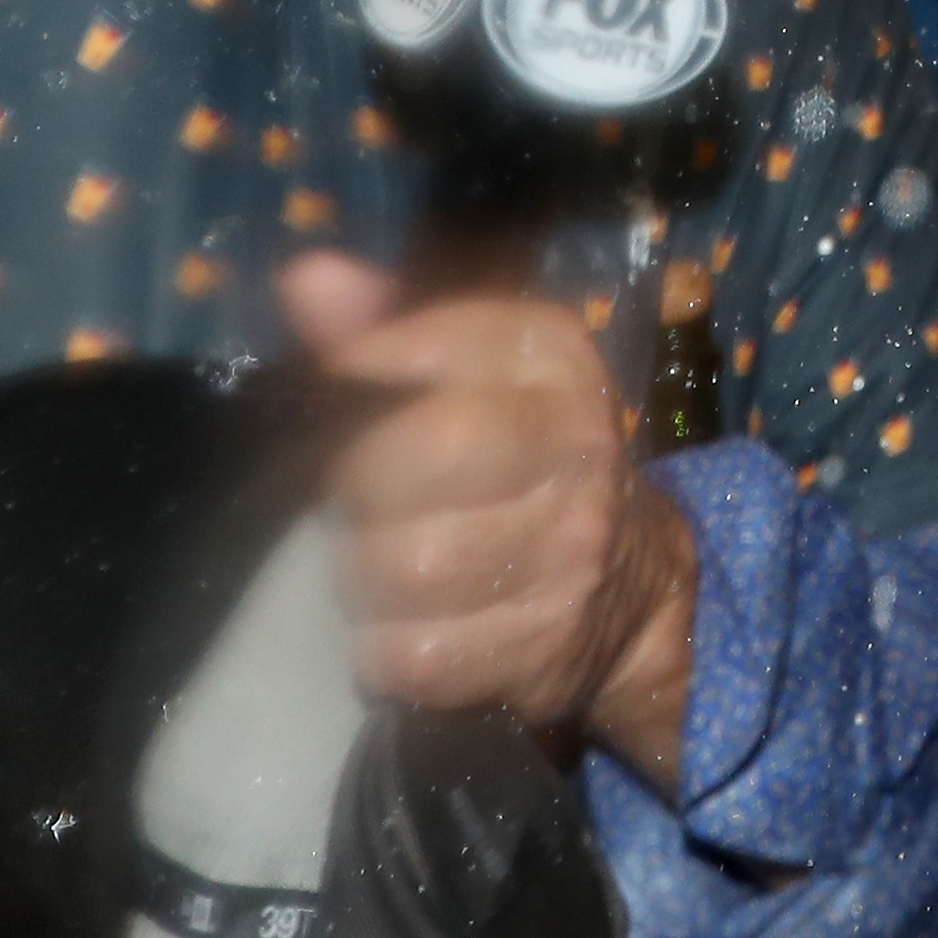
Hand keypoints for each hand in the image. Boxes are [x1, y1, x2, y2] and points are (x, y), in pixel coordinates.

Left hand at [276, 254, 701, 795]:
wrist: (632, 579)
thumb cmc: (515, 456)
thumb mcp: (465, 370)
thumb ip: (382, 327)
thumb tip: (305, 280)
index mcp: (545, 354)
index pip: (402, 355)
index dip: (344, 394)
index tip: (333, 418)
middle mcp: (573, 438)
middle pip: (403, 464)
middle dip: (355, 496)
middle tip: (353, 509)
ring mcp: (570, 546)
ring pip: (403, 568)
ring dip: (363, 581)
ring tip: (376, 571)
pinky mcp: (548, 642)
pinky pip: (417, 657)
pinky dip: (386, 652)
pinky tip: (403, 630)